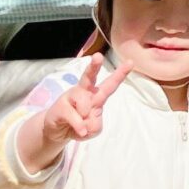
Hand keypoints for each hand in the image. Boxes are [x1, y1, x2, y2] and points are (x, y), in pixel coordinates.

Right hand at [23, 55, 133, 170]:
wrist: (58, 131)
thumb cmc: (80, 125)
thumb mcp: (94, 128)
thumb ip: (95, 123)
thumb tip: (85, 119)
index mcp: (96, 94)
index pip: (110, 84)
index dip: (120, 74)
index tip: (130, 62)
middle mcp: (84, 91)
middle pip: (90, 76)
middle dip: (94, 66)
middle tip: (98, 56)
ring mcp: (71, 97)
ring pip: (83, 101)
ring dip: (85, 116)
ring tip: (81, 122)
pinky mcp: (61, 106)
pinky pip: (75, 117)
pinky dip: (79, 126)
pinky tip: (79, 131)